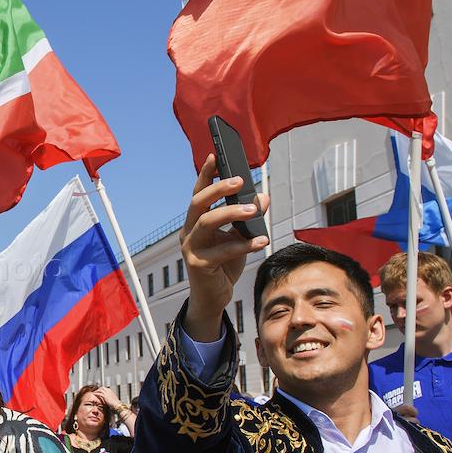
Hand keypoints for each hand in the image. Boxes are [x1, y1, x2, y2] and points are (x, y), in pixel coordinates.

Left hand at [96, 386, 123, 410]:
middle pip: (102, 387)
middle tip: (96, 391)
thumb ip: (110, 397)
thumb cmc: (116, 403)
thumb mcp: (113, 398)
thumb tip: (109, 399)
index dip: (101, 389)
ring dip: (96, 391)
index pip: (105, 388)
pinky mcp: (104, 396)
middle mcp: (108, 390)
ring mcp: (106, 393)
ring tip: (94, 392)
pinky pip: (99, 393)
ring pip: (100, 390)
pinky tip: (94, 394)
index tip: (99, 391)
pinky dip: (96, 393)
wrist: (117, 404)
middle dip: (98, 389)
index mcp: (111, 391)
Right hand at [180, 155, 268, 340]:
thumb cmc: (224, 265)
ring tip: (254, 210)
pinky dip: (244, 244)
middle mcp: (188, 231)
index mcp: (195, 222)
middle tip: (239, 180)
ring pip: (207, 221)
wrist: (213, 297)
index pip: (199, 193)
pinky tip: (262, 241)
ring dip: (231, 212)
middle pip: (198, 202)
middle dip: (218, 188)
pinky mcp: (198, 265)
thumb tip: (263, 197)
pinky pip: (222, 250)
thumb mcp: (240, 237)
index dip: (206, 174)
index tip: (216, 155)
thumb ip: (249, 218)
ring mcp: (190, 248)